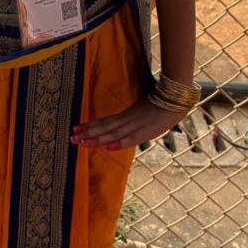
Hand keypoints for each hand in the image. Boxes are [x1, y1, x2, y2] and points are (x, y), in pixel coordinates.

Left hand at [71, 96, 187, 150]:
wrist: (176, 100)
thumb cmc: (160, 105)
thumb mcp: (141, 112)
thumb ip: (131, 118)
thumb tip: (118, 125)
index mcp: (126, 115)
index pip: (104, 122)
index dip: (90, 126)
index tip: (75, 129)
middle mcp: (128, 121)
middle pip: (105, 128)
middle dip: (88, 133)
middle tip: (72, 137)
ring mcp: (136, 126)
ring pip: (114, 134)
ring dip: (97, 139)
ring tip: (82, 142)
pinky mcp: (147, 131)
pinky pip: (131, 139)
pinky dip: (120, 143)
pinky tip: (108, 147)